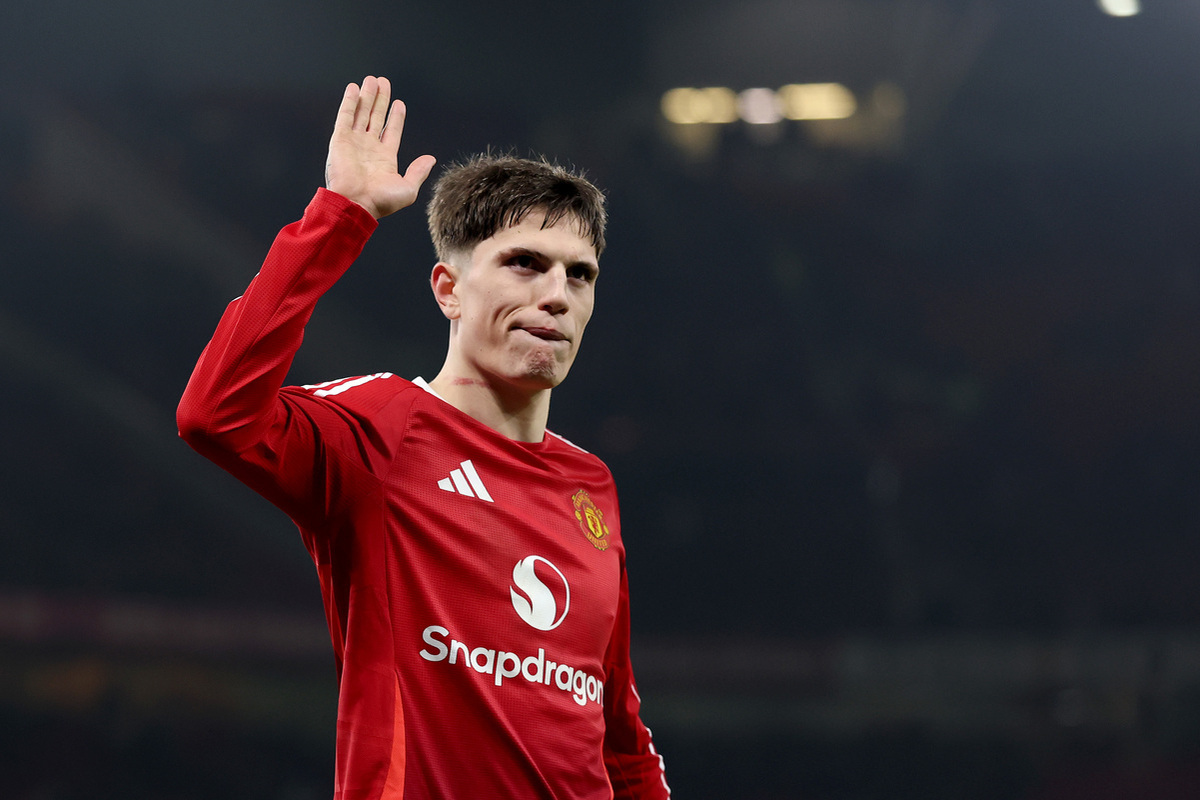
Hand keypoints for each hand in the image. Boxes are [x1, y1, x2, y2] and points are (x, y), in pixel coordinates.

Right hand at [325, 76, 435, 218]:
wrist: (356, 204)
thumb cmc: (381, 202)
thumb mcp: (408, 189)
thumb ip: (419, 172)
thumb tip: (431, 159)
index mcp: (385, 159)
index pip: (391, 131)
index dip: (395, 117)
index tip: (399, 103)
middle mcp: (369, 148)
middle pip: (376, 117)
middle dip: (380, 100)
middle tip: (383, 82)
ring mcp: (354, 143)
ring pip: (361, 113)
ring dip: (366, 96)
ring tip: (372, 80)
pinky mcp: (340, 140)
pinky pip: (345, 116)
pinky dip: (349, 102)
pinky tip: (354, 88)